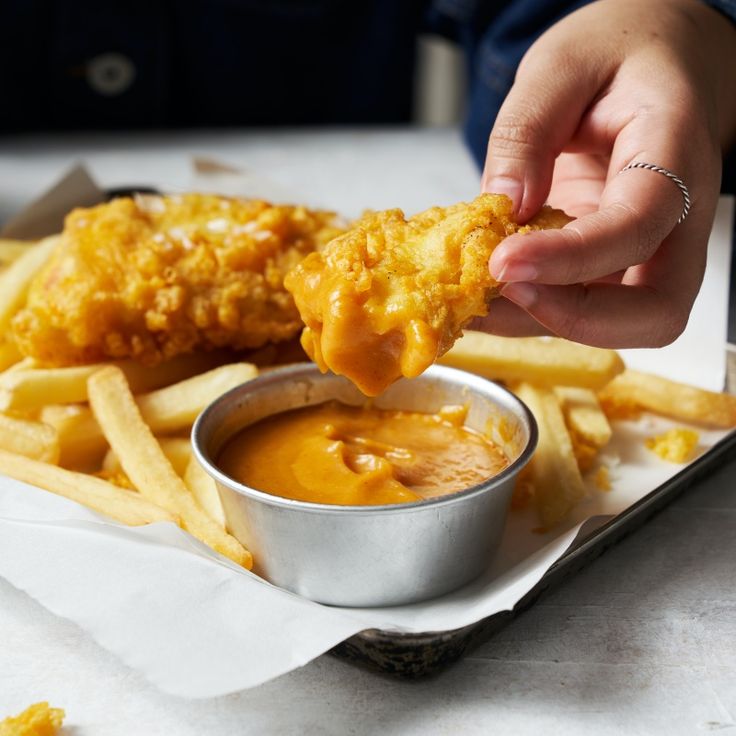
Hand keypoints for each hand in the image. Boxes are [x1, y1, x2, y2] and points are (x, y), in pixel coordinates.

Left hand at [475, 0, 735, 346]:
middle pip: (655, 310)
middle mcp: (676, 217)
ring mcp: (647, 249)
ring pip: (615, 322)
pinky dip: (531, 311)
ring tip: (472, 303)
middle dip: (575, 319)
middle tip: (501, 294)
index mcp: (675, 152)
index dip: (574, 257)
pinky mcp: (613, 261)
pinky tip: (484, 295)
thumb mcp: (562, 64)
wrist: (654, 63)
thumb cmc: (620, 54)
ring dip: (541, 323)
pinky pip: (581, 304)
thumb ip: (528, 129)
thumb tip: (505, 206)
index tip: (504, 263)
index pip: (639, 224)